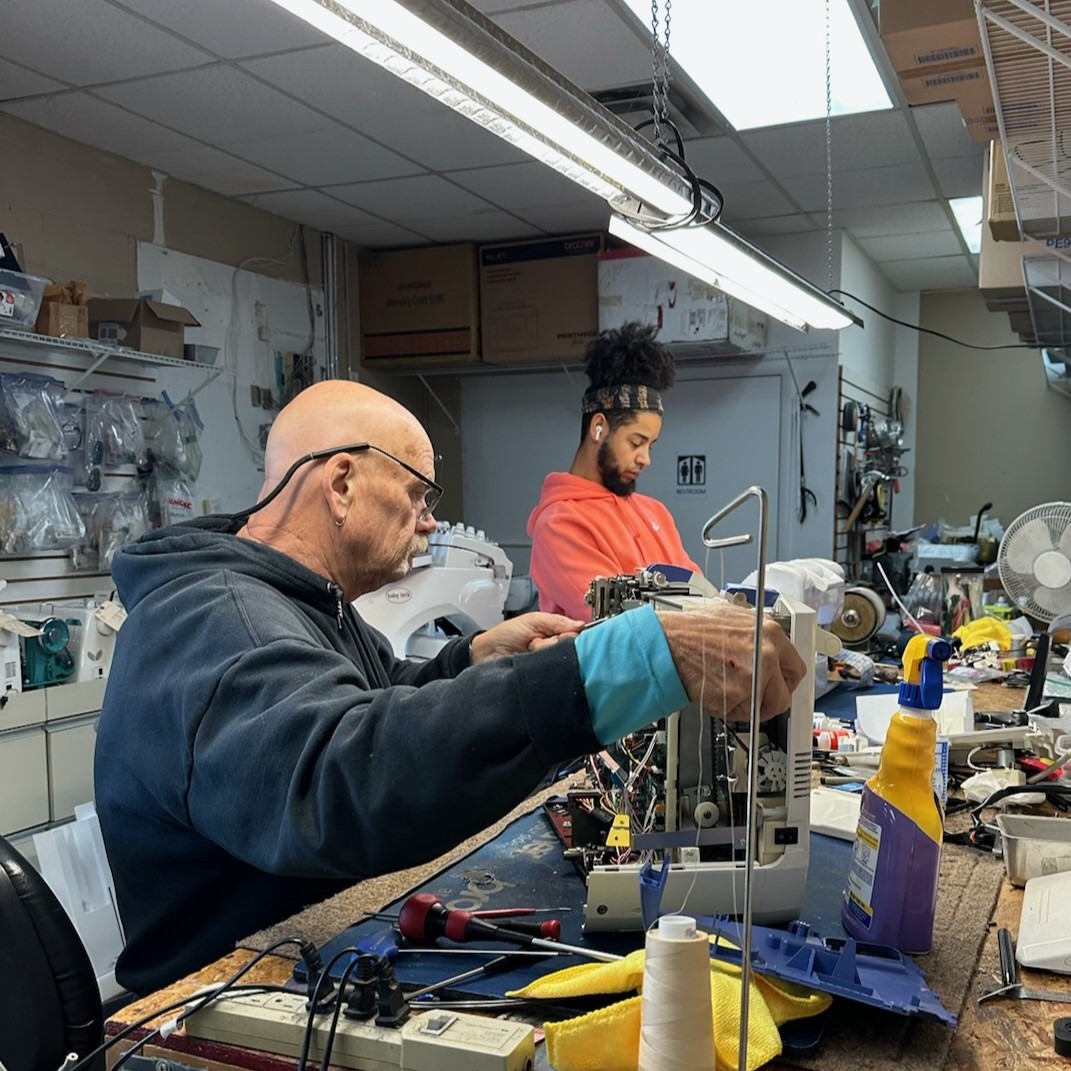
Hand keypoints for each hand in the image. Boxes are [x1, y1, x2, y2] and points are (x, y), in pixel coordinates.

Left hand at [470, 613, 584, 663]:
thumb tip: (581, 625)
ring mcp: (549, 664)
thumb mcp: (533, 620)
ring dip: (544, 654)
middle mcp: (556, 649)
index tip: (563, 635)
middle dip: (552, 644)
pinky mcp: (542, 677)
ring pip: (560, 660)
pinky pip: (551, 674)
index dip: (571, 635)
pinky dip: (542, 668)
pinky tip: (530, 662)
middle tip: (535, 642)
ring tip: (530, 650)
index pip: (577, 635)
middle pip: (570, 648)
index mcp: (556, 633)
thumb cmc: (507, 634)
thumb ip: (557, 621)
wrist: (486, 653)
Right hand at [658, 602, 806, 721]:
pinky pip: (742, 713)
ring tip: (729, 693)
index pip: (795, 666)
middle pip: (786, 692)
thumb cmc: (691, 631)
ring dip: (749, 706)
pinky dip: (730, 709)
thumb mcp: (731, 619)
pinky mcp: (741, 694)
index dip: (784, 680)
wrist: (668, 643)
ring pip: (764, 706)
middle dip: (772, 699)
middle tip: (758, 698)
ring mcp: (756, 675)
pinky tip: (716, 693)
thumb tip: (765, 648)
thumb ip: (755, 635)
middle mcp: (768, 652)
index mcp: (769, 631)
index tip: (778, 685)